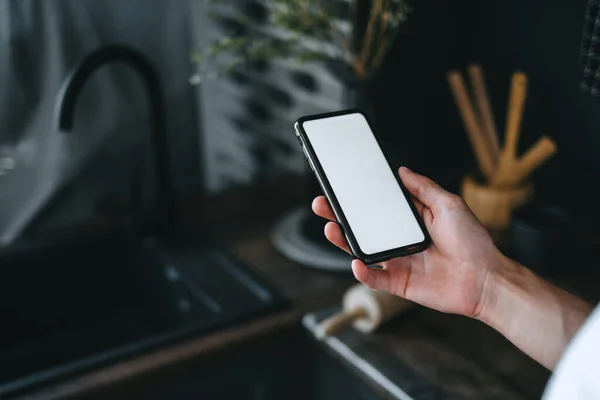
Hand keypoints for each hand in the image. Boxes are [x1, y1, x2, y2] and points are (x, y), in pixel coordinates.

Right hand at [312, 166, 506, 317]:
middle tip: (323, 204)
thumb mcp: (449, 204)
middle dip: (340, 216)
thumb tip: (402, 171)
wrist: (486, 279)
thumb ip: (423, 188)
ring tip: (331, 227)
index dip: (358, 198)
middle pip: (362, 228)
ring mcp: (398, 261)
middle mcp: (400, 240)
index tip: (341, 186)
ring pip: (362, 251)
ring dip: (343, 241)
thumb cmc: (473, 242)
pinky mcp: (399, 282)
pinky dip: (362, 272)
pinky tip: (355, 262)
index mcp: (410, 221)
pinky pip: (375, 278)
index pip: (377, 207)